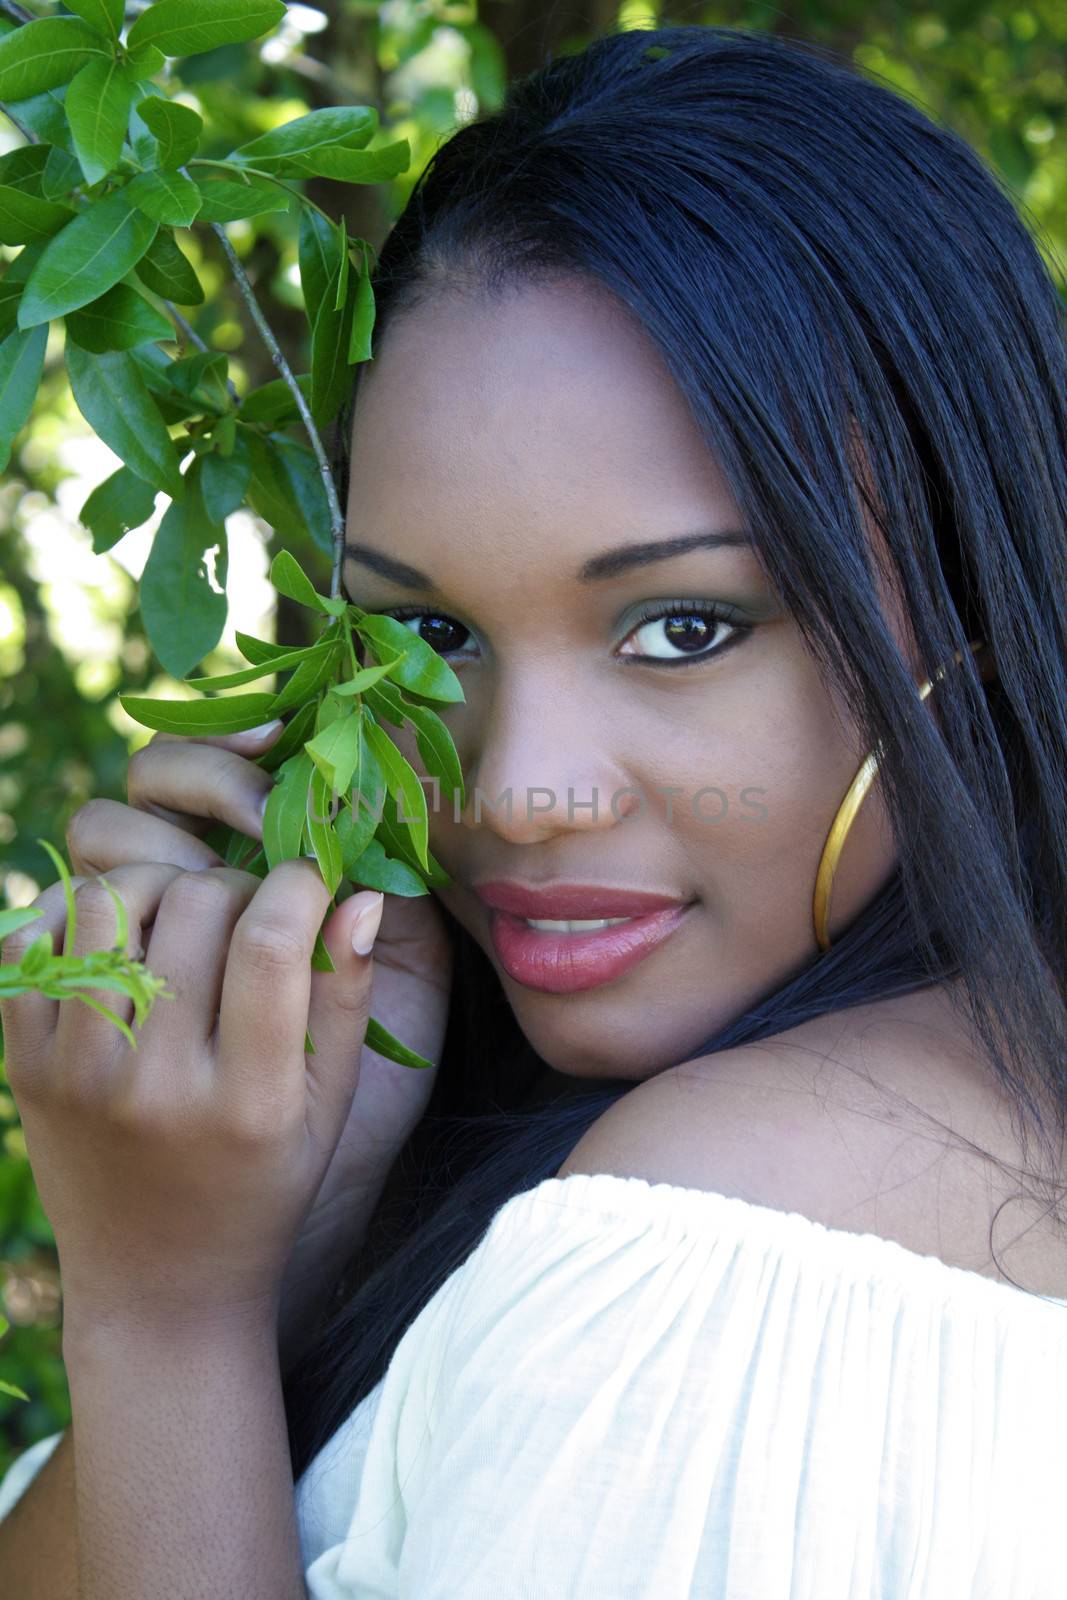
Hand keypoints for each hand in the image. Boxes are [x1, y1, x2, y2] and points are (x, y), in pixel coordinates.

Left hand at [0, 856, 385, 1329]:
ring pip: (110, 902)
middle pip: (195, 906)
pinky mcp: (23, 1067)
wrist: (157, 1287)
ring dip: (157, 885)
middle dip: (235, 884)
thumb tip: (360, 893)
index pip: (270, 941)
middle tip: (248, 910)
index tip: (310, 880)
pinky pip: (31, 941)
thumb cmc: (264, 1189)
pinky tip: (120, 935)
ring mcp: (78, 1074)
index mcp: (247, 1101)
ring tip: (182, 915)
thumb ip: (347, 999)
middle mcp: (156, 1085)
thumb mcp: (330, 1109)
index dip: (299, 883)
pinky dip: (77, 914)